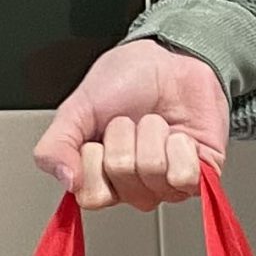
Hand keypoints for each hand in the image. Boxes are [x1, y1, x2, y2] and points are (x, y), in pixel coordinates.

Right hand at [30, 39, 230, 209]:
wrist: (169, 59)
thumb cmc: (125, 82)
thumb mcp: (76, 109)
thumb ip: (55, 147)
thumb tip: (66, 180)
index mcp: (100, 178)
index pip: (92, 196)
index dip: (94, 161)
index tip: (96, 139)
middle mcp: (133, 187)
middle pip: (124, 183)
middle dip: (124, 139)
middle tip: (128, 122)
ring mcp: (166, 183)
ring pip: (155, 174)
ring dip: (152, 136)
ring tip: (154, 123)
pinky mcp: (200, 174)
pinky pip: (186, 176)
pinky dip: (181, 146)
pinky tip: (178, 135)